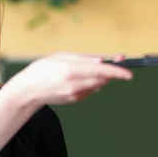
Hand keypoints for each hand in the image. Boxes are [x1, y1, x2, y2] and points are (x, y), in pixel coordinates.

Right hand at [5, 53, 131, 105]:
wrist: (28, 91)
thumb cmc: (42, 69)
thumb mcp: (60, 56)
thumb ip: (83, 58)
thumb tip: (101, 61)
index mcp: (71, 70)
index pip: (100, 71)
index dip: (117, 72)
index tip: (129, 73)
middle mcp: (75, 84)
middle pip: (102, 79)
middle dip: (111, 72)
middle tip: (117, 61)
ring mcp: (75, 94)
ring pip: (98, 85)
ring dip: (100, 77)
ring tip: (87, 69)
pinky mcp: (75, 100)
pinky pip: (90, 90)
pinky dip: (91, 83)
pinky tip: (80, 79)